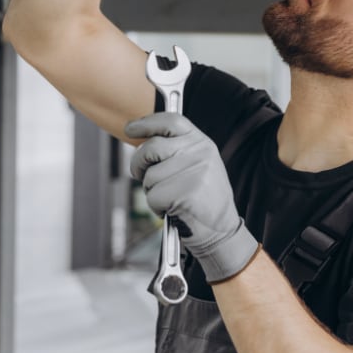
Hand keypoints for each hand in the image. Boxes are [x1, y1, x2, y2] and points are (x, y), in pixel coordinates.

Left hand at [126, 113, 258, 282]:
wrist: (222, 231)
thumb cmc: (203, 199)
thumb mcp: (199, 165)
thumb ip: (176, 149)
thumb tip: (141, 139)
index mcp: (203, 143)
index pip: (171, 121)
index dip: (147, 123)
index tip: (130, 129)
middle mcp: (200, 153)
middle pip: (151, 147)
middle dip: (138, 163)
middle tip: (140, 174)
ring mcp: (194, 172)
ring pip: (149, 176)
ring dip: (151, 190)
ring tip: (170, 198)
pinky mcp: (185, 193)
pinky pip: (152, 196)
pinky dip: (156, 207)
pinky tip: (173, 209)